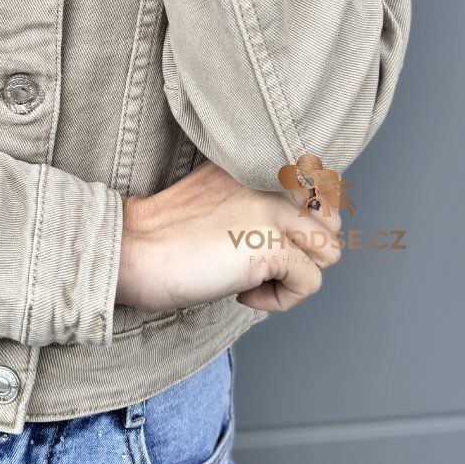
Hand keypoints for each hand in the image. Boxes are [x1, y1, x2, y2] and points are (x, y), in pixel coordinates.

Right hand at [115, 159, 342, 314]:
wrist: (133, 250)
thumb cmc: (166, 234)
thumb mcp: (219, 196)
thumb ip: (257, 197)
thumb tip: (299, 225)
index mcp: (255, 163)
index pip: (319, 181)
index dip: (306, 218)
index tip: (275, 237)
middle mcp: (269, 179)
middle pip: (331, 218)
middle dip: (306, 248)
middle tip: (265, 261)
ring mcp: (272, 211)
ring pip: (330, 251)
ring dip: (296, 275)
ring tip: (254, 277)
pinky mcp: (272, 247)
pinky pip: (309, 283)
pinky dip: (279, 301)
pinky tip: (242, 294)